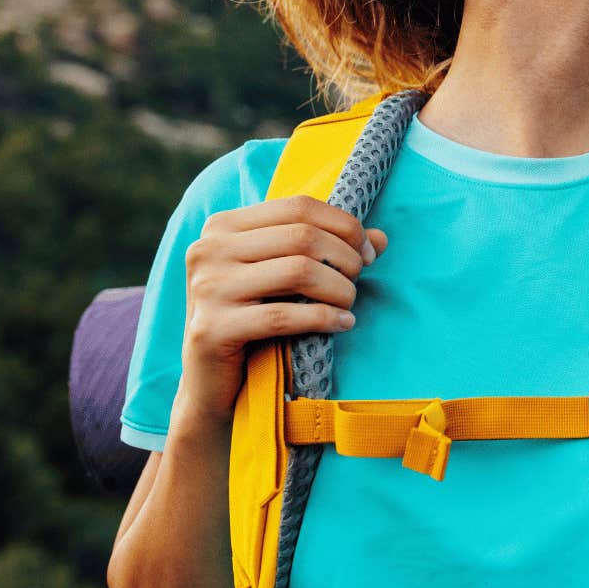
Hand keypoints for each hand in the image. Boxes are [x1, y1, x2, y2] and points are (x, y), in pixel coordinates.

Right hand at [177, 194, 387, 421]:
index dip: (344, 226)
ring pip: (298, 271)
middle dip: (345, 258)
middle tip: (358, 281)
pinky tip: (342, 323)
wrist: (210, 381)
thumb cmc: (254, 319)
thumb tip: (381, 239)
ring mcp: (206, 288)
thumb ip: (327, 249)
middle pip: (303, 237)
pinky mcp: (210, 328)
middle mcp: (207, 249)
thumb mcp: (285, 276)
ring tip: (348, 304)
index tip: (368, 253)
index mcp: (223, 226)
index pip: (299, 206)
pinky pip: (283, 317)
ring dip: (339, 289)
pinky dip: (324, 318)